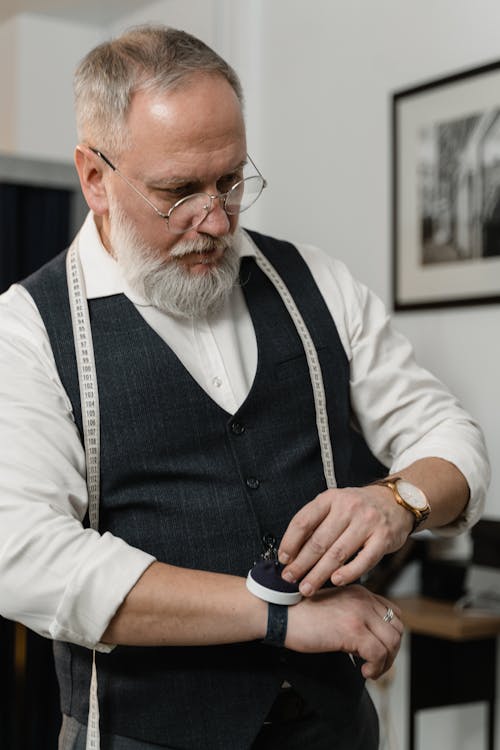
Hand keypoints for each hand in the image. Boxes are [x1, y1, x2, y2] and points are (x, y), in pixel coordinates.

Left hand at [279, 485, 412, 594]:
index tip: (283, 559)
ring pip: (338, 553)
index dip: (290, 542)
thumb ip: (316, 522)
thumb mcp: (335, 504)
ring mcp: (367, 522)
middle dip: (301, 564)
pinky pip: (364, 560)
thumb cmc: (360, 507)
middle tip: (290, 579)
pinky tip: (336, 581)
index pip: (303, 521)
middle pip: (318, 541)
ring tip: (307, 587)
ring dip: (319, 574)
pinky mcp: (383, 538)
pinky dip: (348, 573)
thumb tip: (292, 550)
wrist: (396, 501)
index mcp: (331, 498)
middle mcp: (348, 507)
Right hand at [285, 585, 402, 679]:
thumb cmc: (299, 613)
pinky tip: (363, 671)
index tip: (379, 650)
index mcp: (360, 592)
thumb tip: (368, 640)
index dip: (390, 635)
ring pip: (392, 642)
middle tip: (376, 665)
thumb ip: (353, 614)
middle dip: (391, 651)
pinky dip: (376, 667)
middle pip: (397, 628)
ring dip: (385, 662)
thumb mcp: (334, 607)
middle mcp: (363, 600)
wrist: (279, 612)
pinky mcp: (352, 630)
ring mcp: (359, 614)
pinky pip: (378, 653)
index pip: (393, 613)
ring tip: (369, 671)